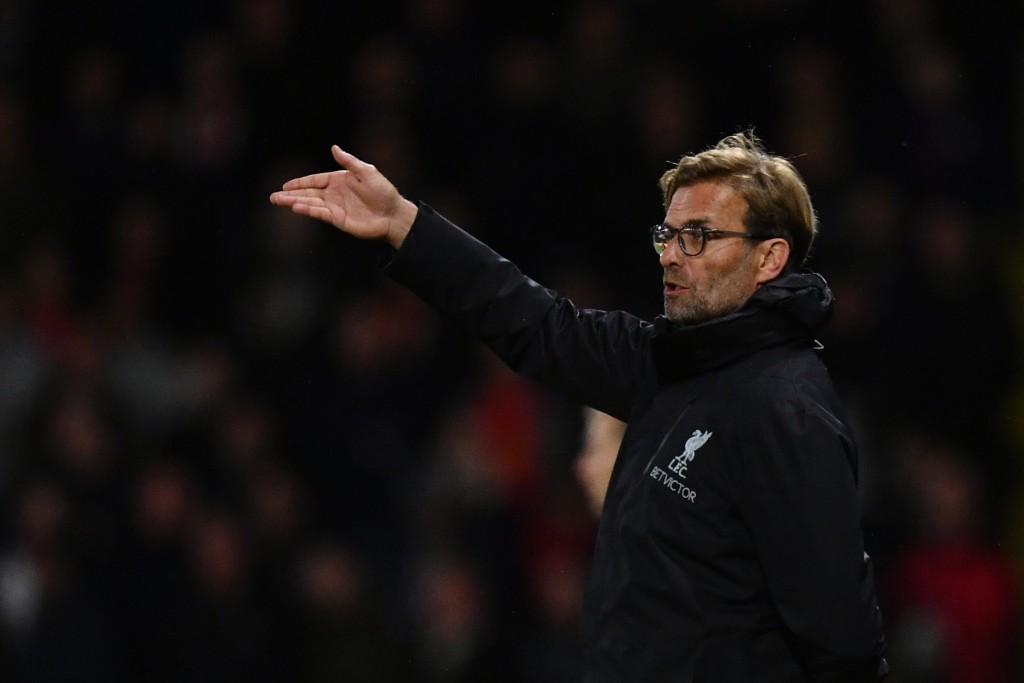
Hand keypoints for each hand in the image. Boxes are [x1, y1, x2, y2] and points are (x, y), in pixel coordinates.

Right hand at [269, 145, 417, 248]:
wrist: (393, 214)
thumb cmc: (383, 191)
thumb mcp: (367, 172)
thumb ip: (349, 162)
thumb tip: (334, 147)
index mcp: (339, 180)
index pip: (315, 180)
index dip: (300, 182)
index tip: (285, 186)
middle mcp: (334, 194)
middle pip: (308, 193)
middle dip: (291, 194)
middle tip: (273, 197)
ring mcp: (335, 207)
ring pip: (311, 203)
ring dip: (295, 203)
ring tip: (279, 202)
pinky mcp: (338, 220)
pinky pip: (320, 213)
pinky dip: (308, 210)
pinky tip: (297, 208)